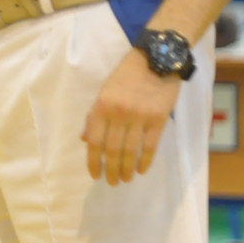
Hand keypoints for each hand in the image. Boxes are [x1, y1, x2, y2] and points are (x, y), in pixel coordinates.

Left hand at [82, 48, 183, 185]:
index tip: (94, 174)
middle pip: (112, 149)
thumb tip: (85, 140)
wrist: (156, 60)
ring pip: (130, 151)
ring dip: (127, 169)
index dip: (93, 160)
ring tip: (125, 180)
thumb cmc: (127, 76)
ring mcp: (139, 117)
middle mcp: (118, 114)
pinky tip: (141, 170)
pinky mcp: (158, 119)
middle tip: (111, 183)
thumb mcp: (104, 92)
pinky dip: (145, 161)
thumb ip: (94, 116)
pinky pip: (150, 145)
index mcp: (101, 107)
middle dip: (110, 169)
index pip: (94, 140)